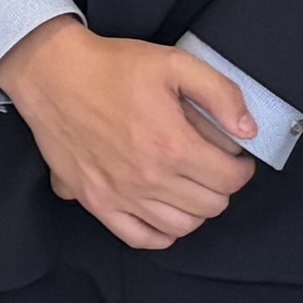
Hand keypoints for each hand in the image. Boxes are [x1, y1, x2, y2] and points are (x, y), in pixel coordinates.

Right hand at [0, 19, 256, 250]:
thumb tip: (248, 131)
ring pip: (182, 227)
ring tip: (191, 187)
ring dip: (195, 210)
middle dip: (221, 187)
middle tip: (214, 167)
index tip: (236, 157)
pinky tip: (164, 212)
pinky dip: (161, 233)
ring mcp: (122, 196)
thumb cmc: (114, 68)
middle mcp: (150, 179)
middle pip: (211, 206)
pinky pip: (140, 238)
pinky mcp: (98, 203)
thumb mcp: (175, 63)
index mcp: (173, 145)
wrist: (54, 75)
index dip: (242, 168)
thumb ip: (221, 94)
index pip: (231, 179)